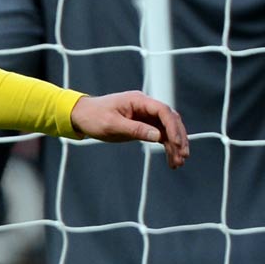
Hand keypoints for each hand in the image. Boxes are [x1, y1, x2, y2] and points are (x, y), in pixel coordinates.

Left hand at [70, 91, 187, 168]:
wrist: (81, 116)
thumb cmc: (94, 116)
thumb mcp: (112, 125)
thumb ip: (135, 129)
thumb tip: (157, 136)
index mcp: (138, 101)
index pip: (163, 111)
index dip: (173, 127)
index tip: (177, 143)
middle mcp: (145, 106)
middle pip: (170, 120)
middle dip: (179, 137)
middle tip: (183, 155)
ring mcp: (146, 116)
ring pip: (167, 130)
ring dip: (175, 145)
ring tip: (178, 162)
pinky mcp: (143, 125)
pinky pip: (160, 136)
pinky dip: (167, 147)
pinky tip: (171, 160)